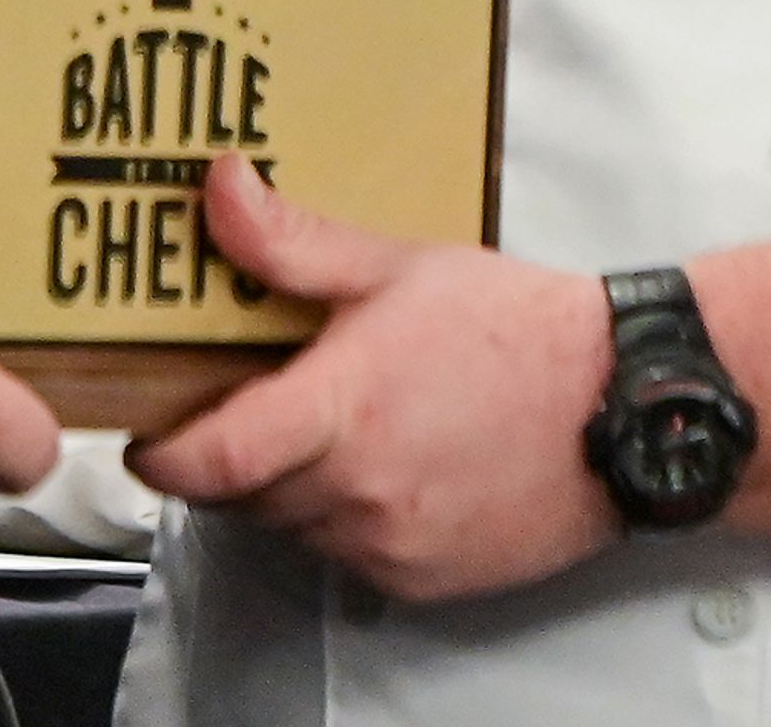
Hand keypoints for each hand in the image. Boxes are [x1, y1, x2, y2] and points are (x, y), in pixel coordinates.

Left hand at [123, 156, 620, 602]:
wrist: (623, 405)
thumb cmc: (518, 331)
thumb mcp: (396, 267)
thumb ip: (292, 242)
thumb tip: (221, 190)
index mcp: (342, 411)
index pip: (210, 460)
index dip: (162, 451)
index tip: (146, 429)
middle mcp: (359, 493)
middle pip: (241, 495)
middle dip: (229, 455)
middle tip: (249, 402)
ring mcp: (391, 545)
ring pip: (292, 528)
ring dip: (287, 486)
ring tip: (329, 425)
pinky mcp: (423, 580)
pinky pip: (347, 556)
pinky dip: (343, 518)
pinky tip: (383, 464)